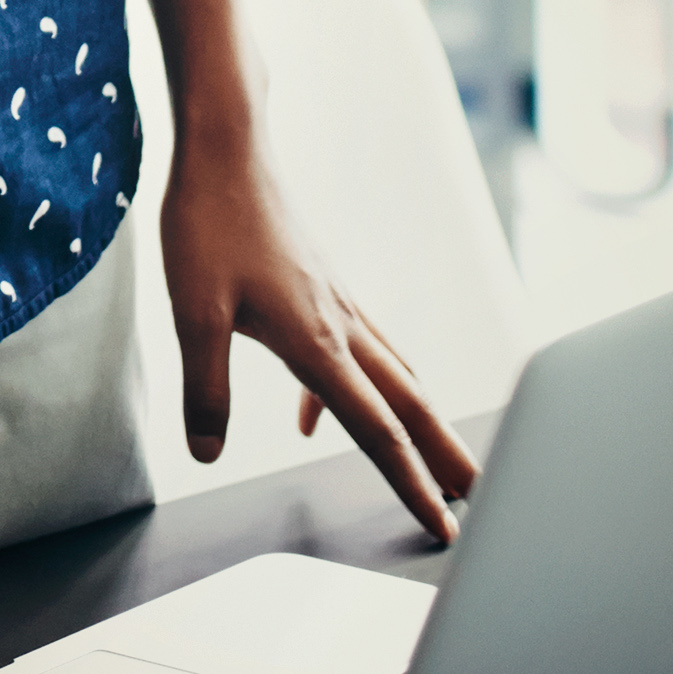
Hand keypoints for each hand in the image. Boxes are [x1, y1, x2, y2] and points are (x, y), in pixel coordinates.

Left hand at [155, 130, 481, 545]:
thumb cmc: (208, 222)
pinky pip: (359, 348)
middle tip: (480, 498)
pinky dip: (356, 389)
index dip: (411, 484)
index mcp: (319, 342)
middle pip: (411, 403)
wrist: (228, 147)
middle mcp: (342, 325)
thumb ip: (204, 388)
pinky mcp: (323, 286)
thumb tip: (206, 453)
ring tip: (431, 462)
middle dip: (445, 456)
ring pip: (396, 373)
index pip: (378, 430)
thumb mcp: (192, 311)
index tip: (444, 526)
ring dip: (417, 421)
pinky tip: (311, 414)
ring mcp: (338, 302)